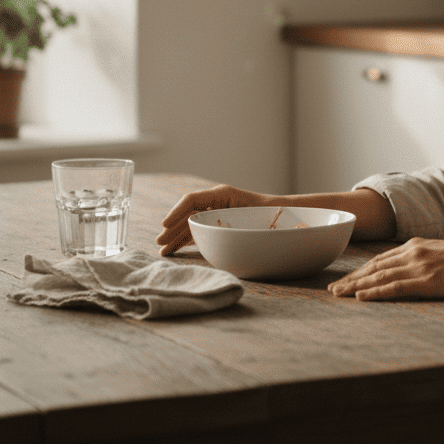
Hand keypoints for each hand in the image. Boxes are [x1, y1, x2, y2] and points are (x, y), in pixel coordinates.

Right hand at [156, 184, 274, 255]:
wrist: (283, 215)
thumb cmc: (269, 212)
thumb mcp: (249, 215)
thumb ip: (229, 222)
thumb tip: (206, 230)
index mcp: (222, 193)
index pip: (192, 199)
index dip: (176, 212)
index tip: (165, 225)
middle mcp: (216, 201)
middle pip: (188, 213)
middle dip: (173, 228)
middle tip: (159, 242)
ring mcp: (216, 212)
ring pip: (191, 223)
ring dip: (177, 236)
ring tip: (163, 250)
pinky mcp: (218, 223)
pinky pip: (198, 230)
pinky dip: (187, 240)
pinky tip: (176, 249)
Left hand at [328, 237, 443, 300]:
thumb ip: (426, 261)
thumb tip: (415, 272)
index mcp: (417, 245)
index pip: (380, 259)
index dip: (361, 270)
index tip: (345, 280)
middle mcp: (413, 252)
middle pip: (373, 267)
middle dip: (351, 278)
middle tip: (332, 290)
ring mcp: (419, 266)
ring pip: (378, 277)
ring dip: (355, 286)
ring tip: (338, 295)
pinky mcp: (427, 281)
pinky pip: (394, 287)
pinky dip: (374, 292)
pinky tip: (360, 297)